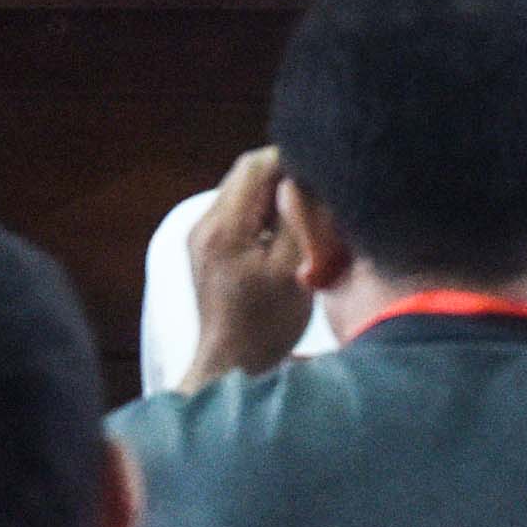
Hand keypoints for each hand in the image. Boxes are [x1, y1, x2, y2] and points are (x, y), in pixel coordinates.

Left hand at [177, 148, 309, 390]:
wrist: (231, 366)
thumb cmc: (266, 324)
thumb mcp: (293, 269)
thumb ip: (298, 218)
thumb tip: (302, 178)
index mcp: (224, 226)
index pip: (256, 164)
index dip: (292, 161)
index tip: (323, 176)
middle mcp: (205, 223)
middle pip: (247, 174)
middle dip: (285, 177)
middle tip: (319, 197)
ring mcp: (202, 236)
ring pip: (244, 192)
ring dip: (275, 195)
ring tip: (305, 217)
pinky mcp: (207, 249)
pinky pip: (239, 212)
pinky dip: (264, 213)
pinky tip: (285, 236)